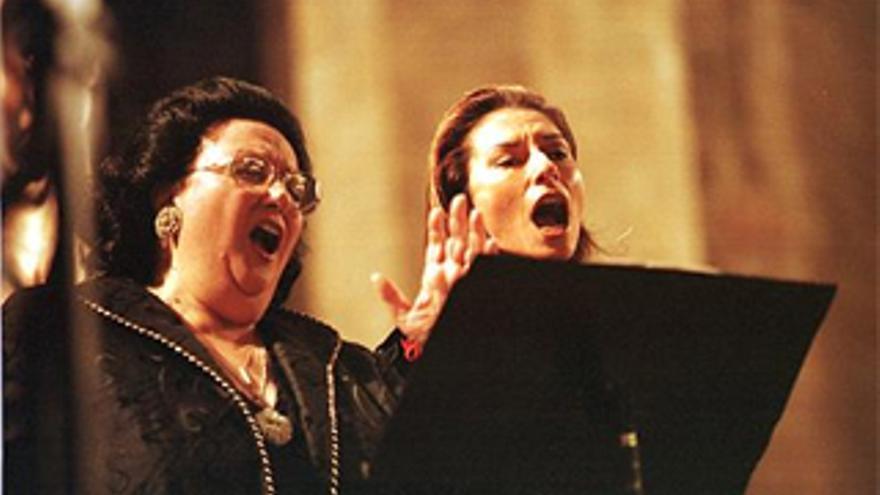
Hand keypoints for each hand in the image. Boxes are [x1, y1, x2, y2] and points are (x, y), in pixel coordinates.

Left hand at [371, 194, 497, 345]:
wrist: (444, 347)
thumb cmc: (429, 336)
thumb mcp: (405, 318)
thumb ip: (391, 297)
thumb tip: (376, 279)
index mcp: (436, 278)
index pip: (438, 247)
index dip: (437, 228)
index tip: (436, 212)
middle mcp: (454, 276)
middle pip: (457, 242)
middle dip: (458, 221)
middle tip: (457, 201)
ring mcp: (467, 280)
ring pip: (473, 250)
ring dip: (474, 231)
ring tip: (474, 213)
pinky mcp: (476, 285)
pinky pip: (486, 268)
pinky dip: (489, 255)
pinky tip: (490, 241)